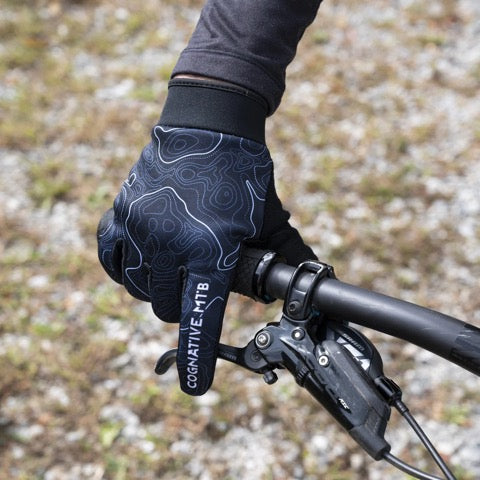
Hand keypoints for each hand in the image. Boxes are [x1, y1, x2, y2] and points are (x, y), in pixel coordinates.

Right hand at [97, 125, 314, 394]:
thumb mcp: (272, 219)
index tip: (194, 386)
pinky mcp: (119, 214)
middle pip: (169, 308)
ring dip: (159, 287)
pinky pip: (112, 261)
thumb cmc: (245, 176)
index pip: (201, 315)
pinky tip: (146, 260)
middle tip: (201, 277)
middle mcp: (168, 241)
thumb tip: (317, 289)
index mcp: (210, 247)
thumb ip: (289, 259)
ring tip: (178, 264)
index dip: (197, 355)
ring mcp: (139, 227)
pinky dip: (128, 270)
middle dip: (188, 303)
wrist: (208, 126)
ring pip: (139, 289)